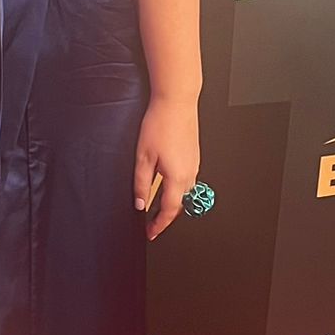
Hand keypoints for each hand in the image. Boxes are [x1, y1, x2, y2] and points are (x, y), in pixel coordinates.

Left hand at [133, 96, 199, 241]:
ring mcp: (194, 165)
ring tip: (156, 207)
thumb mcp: (143, 157)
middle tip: (151, 224)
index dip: (158, 225)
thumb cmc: (160, 124)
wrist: (177, 102)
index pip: (169, 211)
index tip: (150, 232)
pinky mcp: (194, 157)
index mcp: (177, 177)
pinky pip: (187, 181)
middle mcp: (190, 174)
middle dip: (165, 217)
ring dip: (172, 204)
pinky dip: (177, 190)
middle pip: (179, 205)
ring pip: (185, 194)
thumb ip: (141, 183)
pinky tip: (166, 185)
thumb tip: (140, 203)